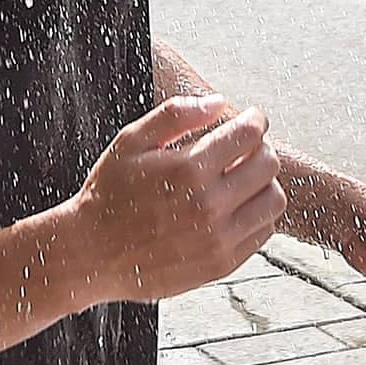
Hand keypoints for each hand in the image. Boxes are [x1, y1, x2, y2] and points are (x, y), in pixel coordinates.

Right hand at [62, 94, 285, 307]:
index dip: (255, 121)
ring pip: (273, 200)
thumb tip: (218, 101)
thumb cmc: (109, 193)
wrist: (92, 253)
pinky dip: (256, 215)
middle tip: (244, 148)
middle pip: (267, 165)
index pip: (249, 135)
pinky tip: (234, 207)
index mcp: (187, 169)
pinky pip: (262, 232)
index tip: (251, 120)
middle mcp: (208, 204)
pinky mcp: (221, 263)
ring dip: (264, 183)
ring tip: (242, 179)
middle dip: (260, 148)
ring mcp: (218, 238)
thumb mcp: (130, 142)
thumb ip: (175, 115)